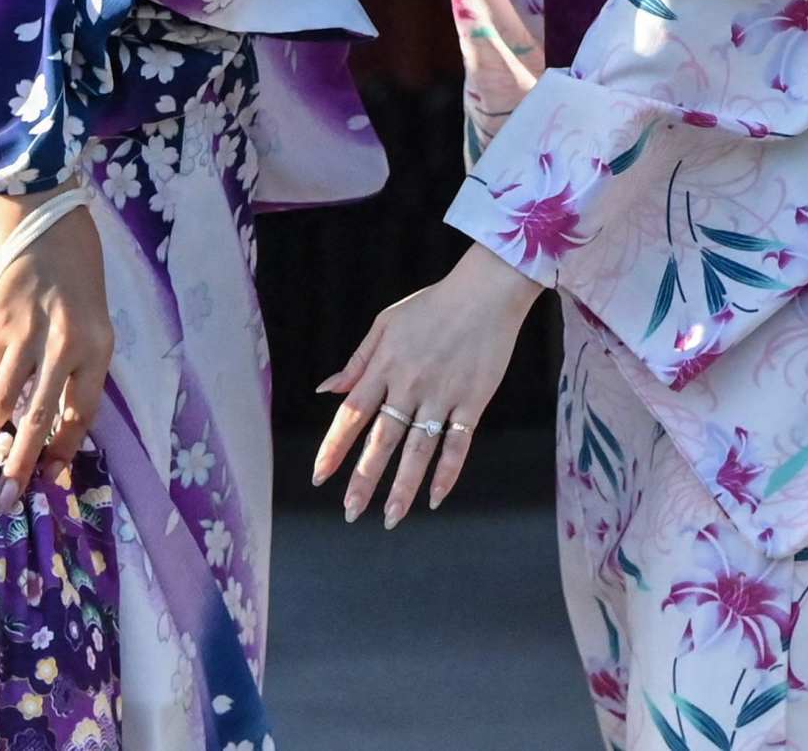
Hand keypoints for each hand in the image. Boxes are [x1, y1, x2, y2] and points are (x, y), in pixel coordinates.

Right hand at [0, 206, 110, 498]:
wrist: (50, 226)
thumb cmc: (79, 284)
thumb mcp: (96, 327)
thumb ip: (78, 374)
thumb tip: (52, 430)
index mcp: (98, 347)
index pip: (81, 414)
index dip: (63, 450)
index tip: (49, 477)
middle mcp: (64, 344)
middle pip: (38, 419)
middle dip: (21, 465)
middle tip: (7, 499)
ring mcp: (25, 333)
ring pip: (1, 401)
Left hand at [313, 245, 542, 525]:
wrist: (487, 290)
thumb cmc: (434, 305)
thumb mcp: (387, 324)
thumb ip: (358, 361)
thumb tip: (326, 390)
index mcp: (385, 366)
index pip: (352, 415)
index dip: (334, 448)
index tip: (319, 477)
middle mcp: (410, 385)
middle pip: (382, 440)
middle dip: (364, 480)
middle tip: (351, 513)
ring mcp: (443, 395)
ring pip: (419, 449)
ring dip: (403, 487)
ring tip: (390, 517)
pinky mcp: (473, 400)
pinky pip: (458, 443)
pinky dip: (447, 472)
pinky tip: (436, 498)